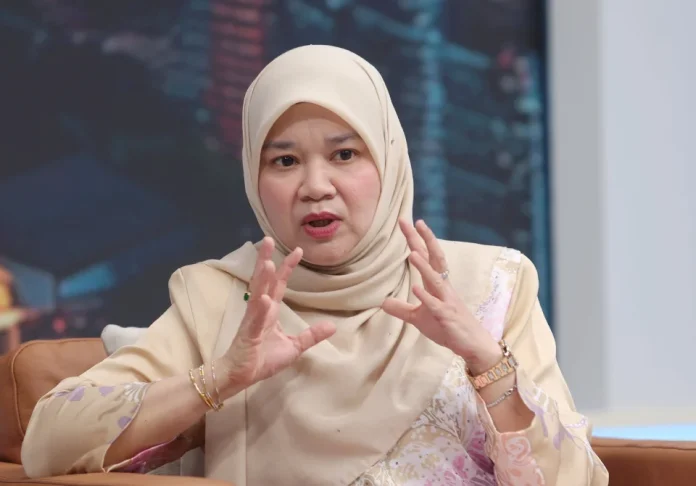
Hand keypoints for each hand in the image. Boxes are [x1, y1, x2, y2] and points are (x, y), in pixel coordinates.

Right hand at [220, 237, 335, 388]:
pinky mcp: (248, 334)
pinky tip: (265, 298)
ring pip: (257, 294)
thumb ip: (311, 335)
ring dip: (261, 278)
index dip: (287, 267)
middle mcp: (260, 310)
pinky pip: (254, 320)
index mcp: (270, 311)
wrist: (240, 376)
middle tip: (268, 239)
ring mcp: (252, 320)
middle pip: (264, 280)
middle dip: (266, 260)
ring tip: (266, 261)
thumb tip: (333, 326)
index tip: (298, 250)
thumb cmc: (262, 360)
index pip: (279, 284)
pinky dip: (260, 309)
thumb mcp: (293, 347)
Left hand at [381, 219, 500, 373]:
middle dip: (425, 240)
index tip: (406, 221)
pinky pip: (435, 306)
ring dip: (424, 267)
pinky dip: (426, 297)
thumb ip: (402, 309)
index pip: (425, 257)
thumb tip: (382, 302)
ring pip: (435, 280)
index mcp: (436, 285)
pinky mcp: (447, 317)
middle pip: (434, 259)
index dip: (416, 240)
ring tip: (411, 253)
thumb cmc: (447, 328)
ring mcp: (446, 301)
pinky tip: (415, 289)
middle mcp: (443, 288)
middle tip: (414, 222)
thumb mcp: (418, 318)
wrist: (472, 345)